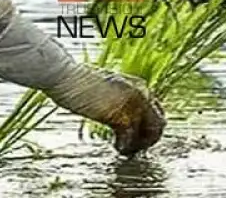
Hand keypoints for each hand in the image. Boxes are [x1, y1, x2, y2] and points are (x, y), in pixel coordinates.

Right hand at [48, 68, 165, 155]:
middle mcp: (141, 93)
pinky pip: (131, 139)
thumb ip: (120, 99)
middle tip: (133, 147)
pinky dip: (125, 147)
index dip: (149, 127)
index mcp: (139, 85)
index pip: (157, 112)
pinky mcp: (119, 115)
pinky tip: (116, 147)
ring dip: (138, 146)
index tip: (137, 136)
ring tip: (124, 149)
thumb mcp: (108, 88)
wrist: (66, 76)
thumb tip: (123, 117)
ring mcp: (132, 104)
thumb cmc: (80, 82)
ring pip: (150, 134)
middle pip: (158, 124)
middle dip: (148, 139)